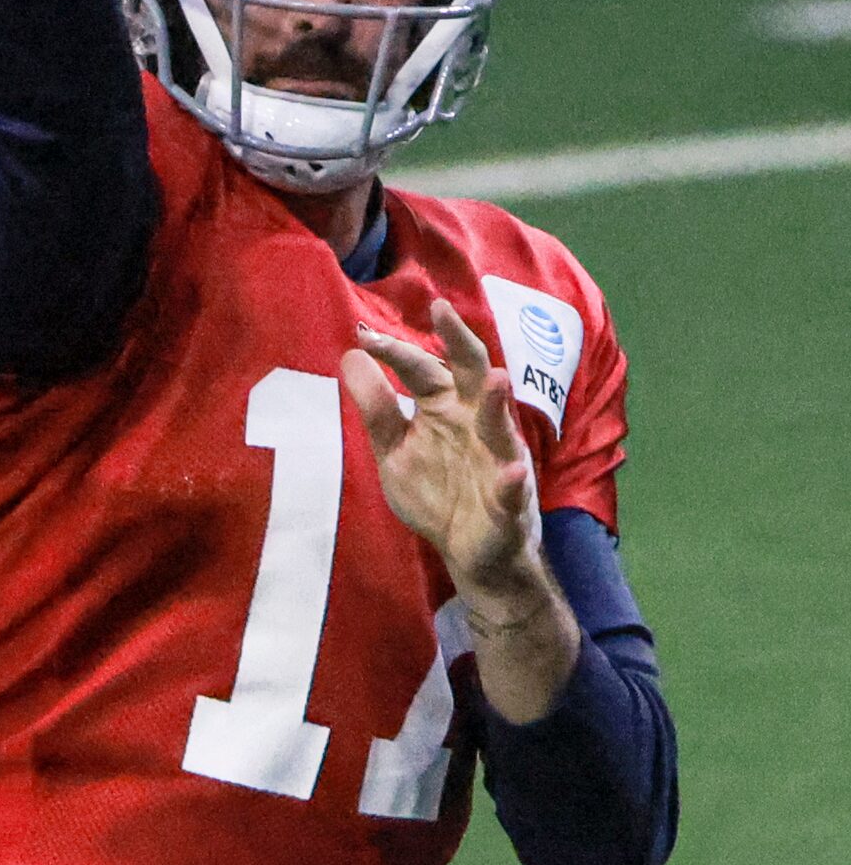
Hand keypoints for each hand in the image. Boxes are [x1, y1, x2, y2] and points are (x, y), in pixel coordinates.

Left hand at [341, 299, 540, 600]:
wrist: (472, 554)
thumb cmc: (435, 492)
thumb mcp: (394, 451)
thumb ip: (377, 410)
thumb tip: (351, 356)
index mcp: (445, 405)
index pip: (421, 367)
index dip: (395, 350)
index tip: (364, 337)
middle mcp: (475, 420)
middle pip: (469, 372)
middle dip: (459, 341)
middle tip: (441, 310)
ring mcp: (497, 457)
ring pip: (499, 424)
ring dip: (496, 403)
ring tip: (495, 379)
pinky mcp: (508, 500)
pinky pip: (512, 488)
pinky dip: (513, 481)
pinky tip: (513, 472)